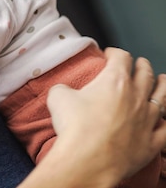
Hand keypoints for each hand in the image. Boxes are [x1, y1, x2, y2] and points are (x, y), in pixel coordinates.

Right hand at [45, 47, 165, 185]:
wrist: (88, 160)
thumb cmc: (74, 127)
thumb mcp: (58, 96)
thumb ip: (65, 88)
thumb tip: (65, 91)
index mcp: (115, 80)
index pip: (121, 57)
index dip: (114, 53)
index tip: (109, 54)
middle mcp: (136, 96)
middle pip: (145, 74)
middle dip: (141, 65)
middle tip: (138, 63)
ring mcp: (147, 119)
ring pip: (162, 98)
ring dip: (161, 87)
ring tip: (162, 80)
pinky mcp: (151, 142)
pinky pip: (165, 129)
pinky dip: (165, 122)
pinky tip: (163, 120)